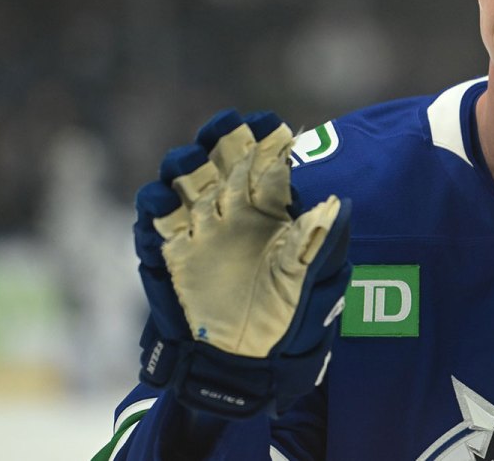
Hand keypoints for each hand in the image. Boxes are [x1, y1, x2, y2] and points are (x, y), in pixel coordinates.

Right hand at [134, 109, 351, 417]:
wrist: (249, 366)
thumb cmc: (290, 321)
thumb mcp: (313, 282)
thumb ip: (322, 243)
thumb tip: (339, 204)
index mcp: (273, 209)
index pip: (267, 162)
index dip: (266, 139)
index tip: (270, 126)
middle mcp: (235, 211)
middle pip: (222, 159)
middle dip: (221, 139)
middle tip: (223, 128)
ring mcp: (201, 229)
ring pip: (185, 180)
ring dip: (183, 165)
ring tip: (188, 163)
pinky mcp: (171, 254)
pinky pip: (155, 222)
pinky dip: (154, 207)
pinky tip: (162, 203)